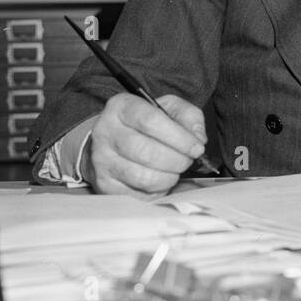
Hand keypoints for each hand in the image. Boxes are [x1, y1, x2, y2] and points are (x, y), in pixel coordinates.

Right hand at [84, 92, 206, 197]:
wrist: (112, 142)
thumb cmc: (145, 125)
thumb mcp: (169, 109)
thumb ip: (189, 117)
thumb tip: (197, 138)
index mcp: (122, 107)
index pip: (151, 121)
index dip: (180, 137)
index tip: (196, 147)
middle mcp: (106, 131)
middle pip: (147, 152)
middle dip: (177, 160)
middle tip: (187, 161)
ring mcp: (102, 159)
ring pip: (143, 177)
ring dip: (169, 177)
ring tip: (175, 170)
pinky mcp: (104, 183)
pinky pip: (138, 194)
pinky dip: (157, 190)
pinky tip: (160, 180)